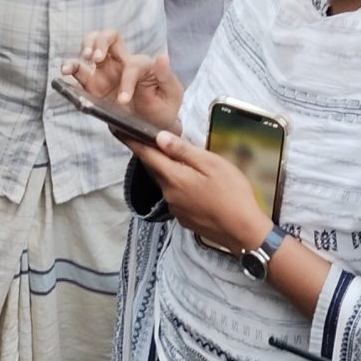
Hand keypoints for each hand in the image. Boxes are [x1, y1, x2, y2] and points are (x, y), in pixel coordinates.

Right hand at [64, 31, 182, 136]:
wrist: (151, 126)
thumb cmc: (163, 107)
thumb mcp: (172, 94)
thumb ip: (165, 76)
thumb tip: (162, 57)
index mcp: (141, 64)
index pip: (131, 63)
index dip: (126, 80)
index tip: (123, 101)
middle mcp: (122, 63)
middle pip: (109, 37)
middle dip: (101, 42)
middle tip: (96, 57)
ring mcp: (106, 73)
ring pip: (91, 48)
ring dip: (84, 48)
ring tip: (82, 60)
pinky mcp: (94, 86)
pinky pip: (79, 72)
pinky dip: (70, 68)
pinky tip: (64, 73)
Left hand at [125, 129, 270, 251]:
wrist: (244, 232)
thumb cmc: (232, 193)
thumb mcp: (212, 164)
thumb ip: (184, 151)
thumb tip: (159, 138)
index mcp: (174, 177)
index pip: (145, 155)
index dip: (130, 140)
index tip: (116, 128)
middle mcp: (168, 194)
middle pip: (154, 169)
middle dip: (150, 154)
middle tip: (149, 138)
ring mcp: (175, 208)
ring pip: (165, 183)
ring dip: (167, 170)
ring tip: (177, 159)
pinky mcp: (184, 218)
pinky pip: (175, 196)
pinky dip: (178, 185)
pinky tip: (193, 184)